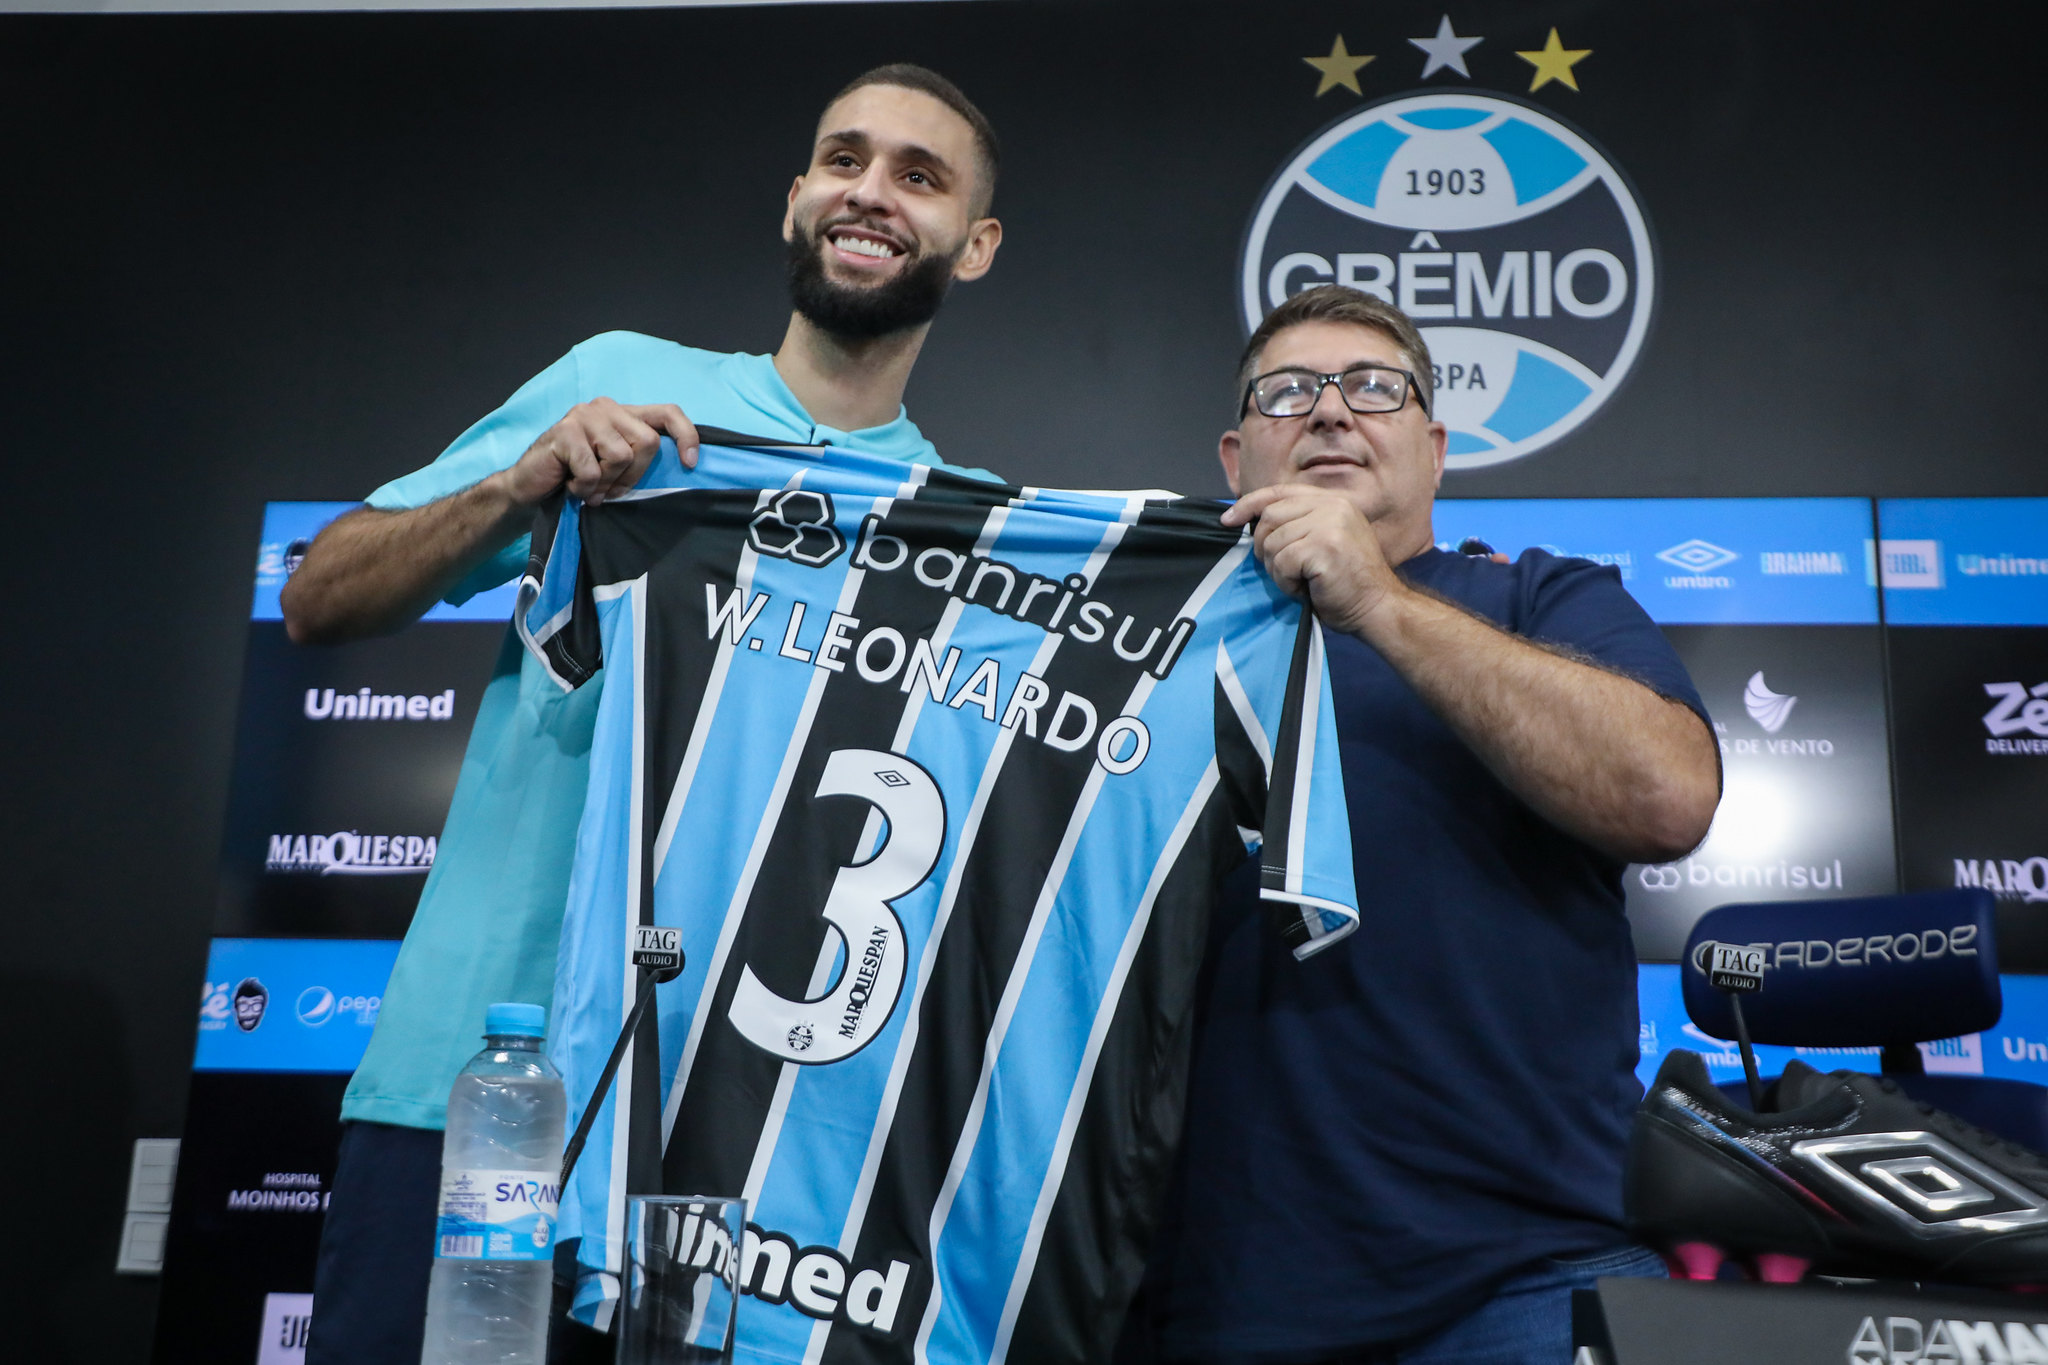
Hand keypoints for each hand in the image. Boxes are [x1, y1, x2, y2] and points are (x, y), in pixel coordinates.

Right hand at [494, 398, 698, 508]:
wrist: (529, 486)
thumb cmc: (576, 478)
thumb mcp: (615, 466)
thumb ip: (640, 457)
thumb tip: (684, 465)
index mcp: (623, 413)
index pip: (668, 412)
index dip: (686, 436)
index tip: (690, 464)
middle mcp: (606, 407)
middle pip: (649, 442)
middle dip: (633, 475)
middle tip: (609, 489)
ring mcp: (585, 415)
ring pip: (622, 456)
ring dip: (606, 483)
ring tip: (587, 486)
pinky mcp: (565, 431)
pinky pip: (593, 470)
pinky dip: (584, 488)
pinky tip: (571, 484)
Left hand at [1221, 483, 1405, 637]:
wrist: (1378, 607)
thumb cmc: (1347, 582)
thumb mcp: (1325, 540)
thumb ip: (1300, 524)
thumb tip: (1252, 522)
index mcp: (1333, 501)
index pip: (1279, 492)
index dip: (1248, 504)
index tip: (1228, 520)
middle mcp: (1333, 507)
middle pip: (1269, 517)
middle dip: (1265, 548)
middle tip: (1283, 570)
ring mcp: (1330, 525)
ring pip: (1272, 542)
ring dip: (1277, 570)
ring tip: (1301, 581)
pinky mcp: (1324, 547)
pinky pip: (1281, 563)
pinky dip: (1286, 583)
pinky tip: (1305, 589)